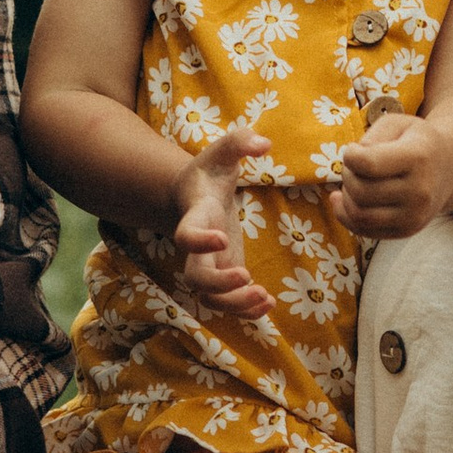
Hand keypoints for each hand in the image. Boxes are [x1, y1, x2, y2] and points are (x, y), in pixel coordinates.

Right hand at [171, 126, 272, 315]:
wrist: (196, 196)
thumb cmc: (210, 172)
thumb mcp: (223, 151)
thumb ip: (240, 141)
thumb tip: (263, 144)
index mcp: (194, 217)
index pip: (185, 236)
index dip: (200, 241)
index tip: (222, 237)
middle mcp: (196, 249)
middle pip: (195, 279)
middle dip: (220, 284)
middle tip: (247, 276)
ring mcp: (208, 265)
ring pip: (211, 299)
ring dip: (236, 305)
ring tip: (264, 297)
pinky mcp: (223, 275)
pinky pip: (227, 304)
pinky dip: (245, 311)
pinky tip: (267, 304)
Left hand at [333, 106, 443, 238]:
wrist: (448, 168)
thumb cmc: (415, 141)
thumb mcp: (398, 124)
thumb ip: (372, 137)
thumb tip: (351, 163)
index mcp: (418, 157)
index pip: (368, 164)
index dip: (350, 155)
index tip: (354, 149)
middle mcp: (420, 191)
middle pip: (360, 190)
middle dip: (347, 175)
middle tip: (354, 165)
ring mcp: (415, 215)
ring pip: (359, 214)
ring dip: (347, 196)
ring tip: (355, 181)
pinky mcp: (407, 230)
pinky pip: (364, 229)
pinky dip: (346, 215)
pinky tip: (346, 199)